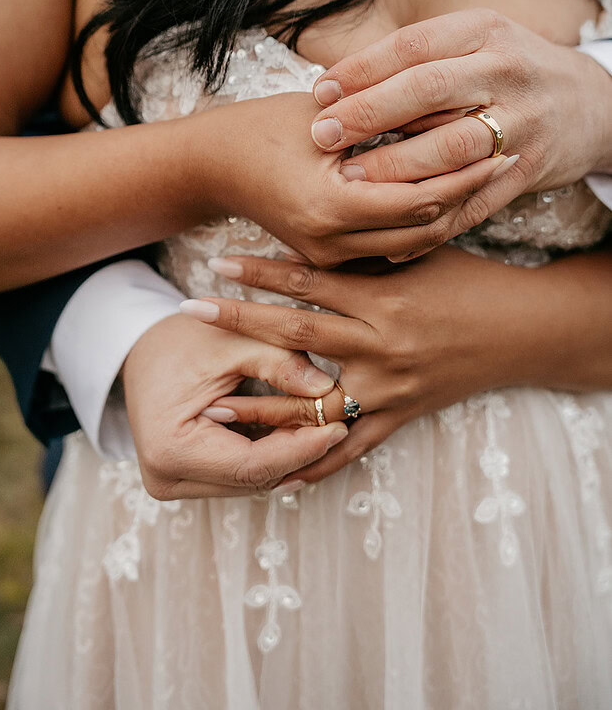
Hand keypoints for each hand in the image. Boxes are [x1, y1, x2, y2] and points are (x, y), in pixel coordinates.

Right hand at [121, 313, 346, 498]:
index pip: (252, 465)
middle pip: (254, 479)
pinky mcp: (183, 480)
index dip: (301, 448)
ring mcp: (172, 484)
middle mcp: (166, 478)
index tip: (340, 426)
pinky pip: (240, 475)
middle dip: (299, 452)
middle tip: (341, 421)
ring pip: (251, 481)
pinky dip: (270, 454)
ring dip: (288, 455)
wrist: (141, 348)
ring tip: (323, 423)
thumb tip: (329, 391)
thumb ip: (280, 363)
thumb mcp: (233, 342)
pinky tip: (297, 430)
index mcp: (170, 449)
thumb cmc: (182, 339)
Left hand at [181, 249, 543, 484]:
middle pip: (295, 336)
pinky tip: (275, 476)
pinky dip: (314, 465)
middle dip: (237, 323)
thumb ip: (366, 254)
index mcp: (384, 298)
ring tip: (211, 411)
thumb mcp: (419, 256)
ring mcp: (388, 389)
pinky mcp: (399, 417)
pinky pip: (351, 449)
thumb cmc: (469, 281)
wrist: (522, 331)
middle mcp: (380, 345)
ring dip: (259, 409)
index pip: (309, 282)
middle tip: (187, 312)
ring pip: (312, 406)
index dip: (261, 272)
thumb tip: (310, 233)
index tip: (217, 262)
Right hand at [198, 90, 509, 267]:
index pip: (421, 198)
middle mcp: (331, 243)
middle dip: (468, 195)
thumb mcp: (325, 115)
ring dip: (449, 212)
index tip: (501, 148)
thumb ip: (384, 121)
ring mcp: (329, 257)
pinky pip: (389, 247)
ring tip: (485, 177)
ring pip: (412, 244)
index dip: (466, 175)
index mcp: (330, 208)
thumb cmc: (261, 127)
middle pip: (424, 228)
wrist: (210, 167)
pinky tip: (447, 195)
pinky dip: (420, 224)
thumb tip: (452, 111)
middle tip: (507, 161)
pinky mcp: (328, 257)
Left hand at [308, 9, 611, 259]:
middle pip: (429, 90)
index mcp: (483, 31)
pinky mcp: (528, 169)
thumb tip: (334, 81)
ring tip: (351, 180)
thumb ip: (415, 58)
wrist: (589, 103)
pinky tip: (394, 233)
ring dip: (397, 166)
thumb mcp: (471, 42)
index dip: (362, 69)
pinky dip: (434, 219)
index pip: (413, 46)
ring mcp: (522, 122)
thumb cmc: (504, 70)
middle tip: (324, 135)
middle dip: (370, 113)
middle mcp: (506, 71)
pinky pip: (477, 198)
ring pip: (453, 147)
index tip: (320, 92)